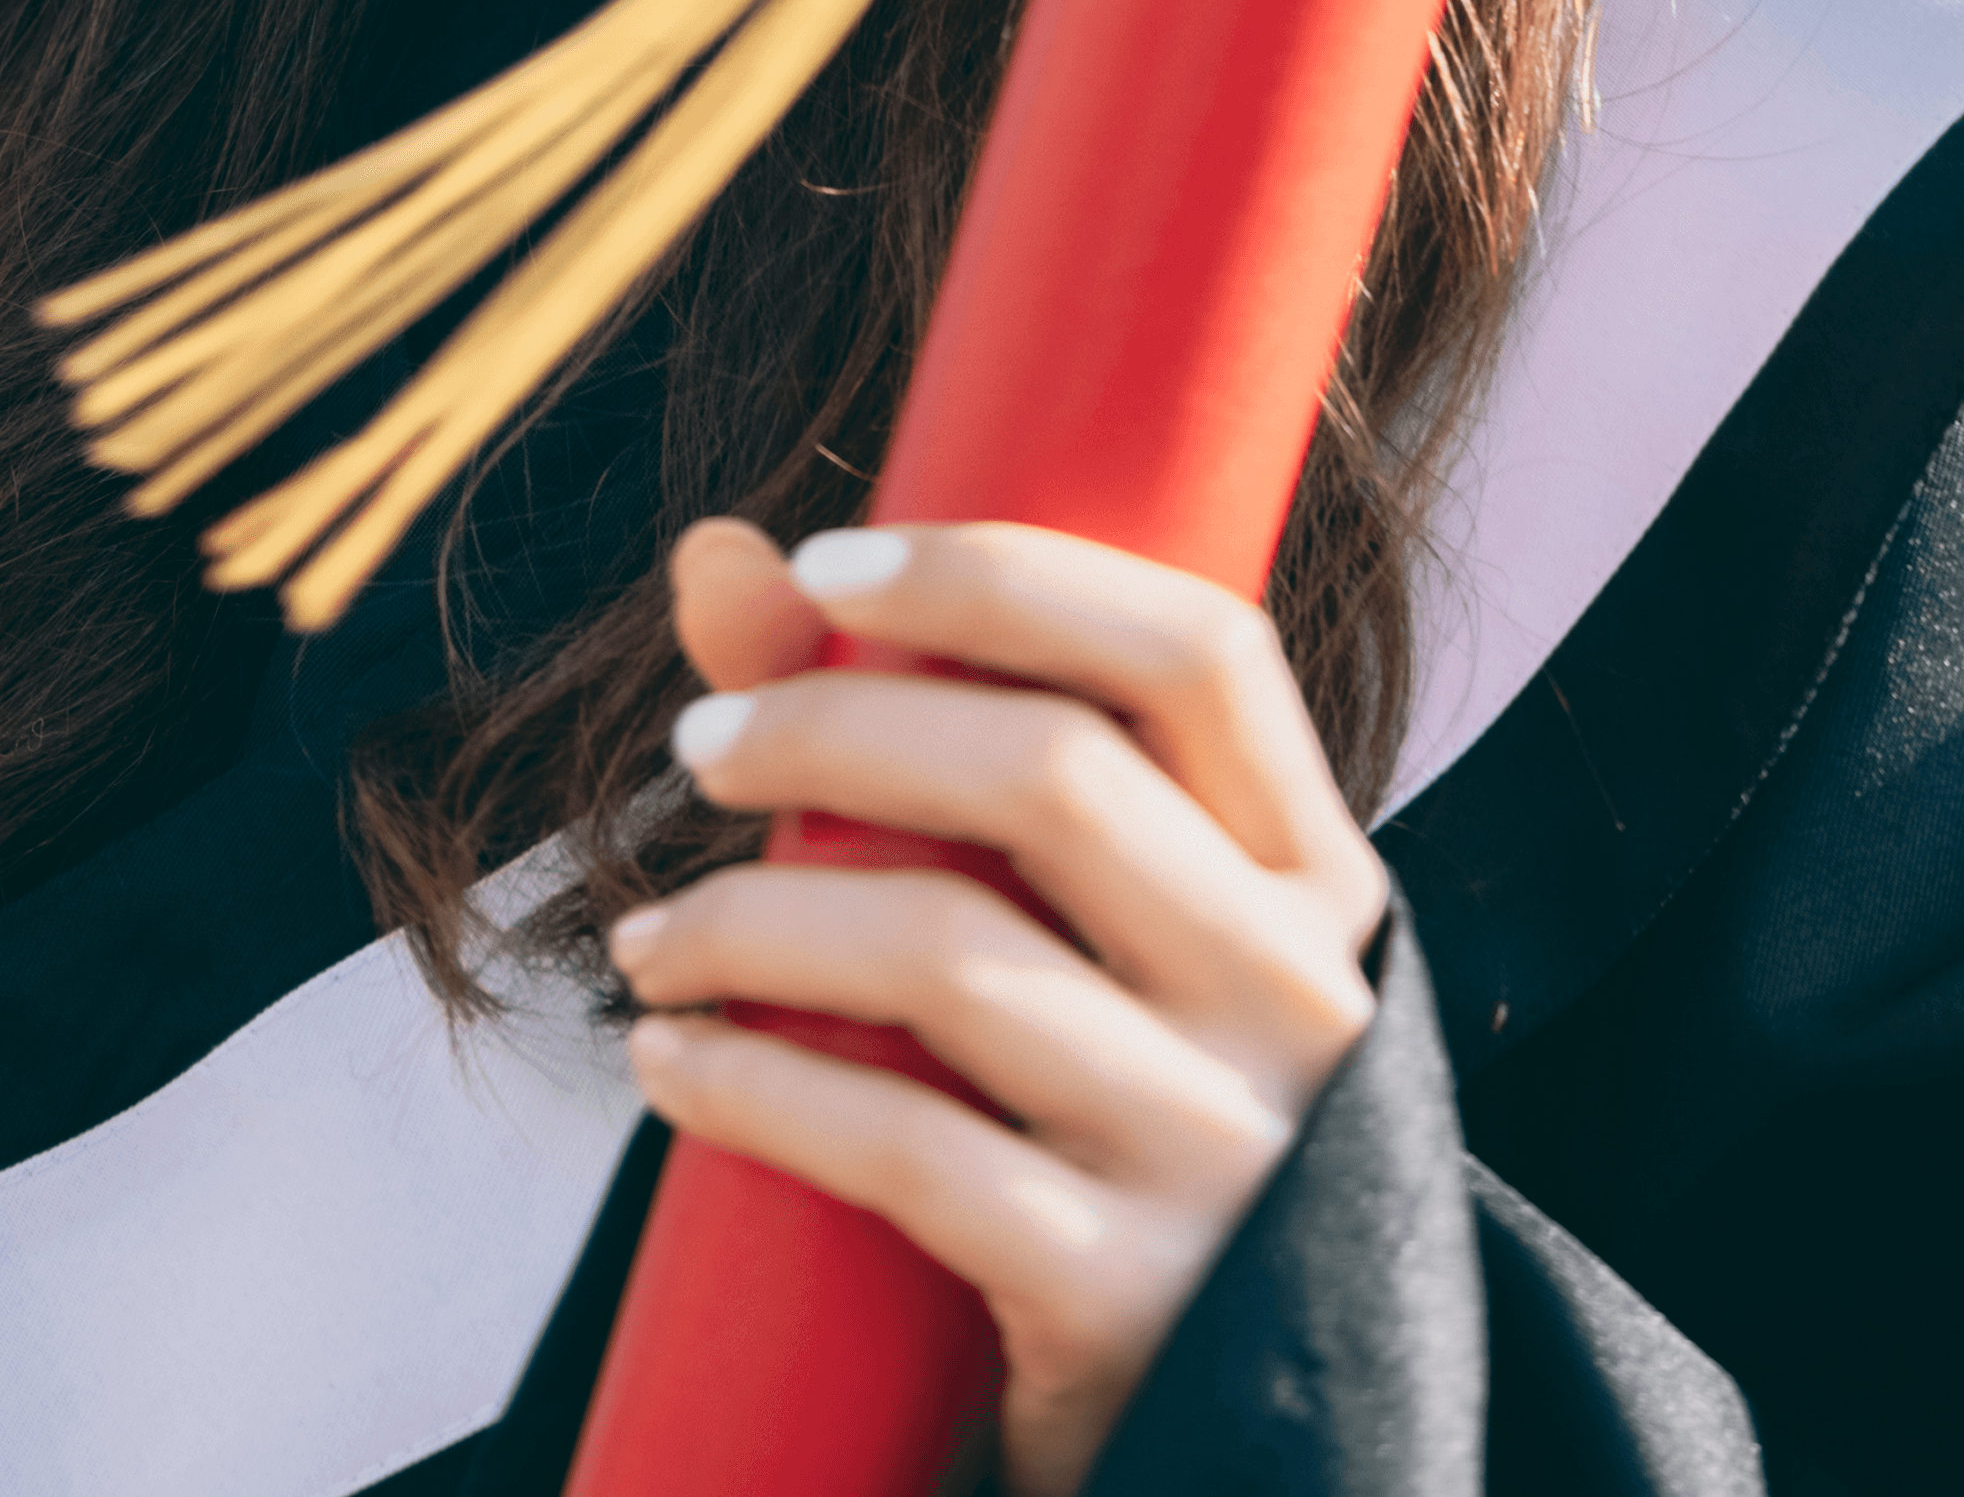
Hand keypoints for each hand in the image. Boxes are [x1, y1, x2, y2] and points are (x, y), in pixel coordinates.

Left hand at [609, 516, 1388, 1496]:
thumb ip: (909, 732)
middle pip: (1050, 775)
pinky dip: (751, 1088)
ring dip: (751, 920)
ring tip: (649, 938)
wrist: (1232, 1424)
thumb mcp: (1082, 930)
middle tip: (696, 748)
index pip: (1196, 649)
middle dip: (830, 731)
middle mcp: (1298, 994)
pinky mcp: (1125, 1299)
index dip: (1004, 576)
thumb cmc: (1114, 1109)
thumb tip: (713, 554)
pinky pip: (903, 1151)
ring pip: (951, 956)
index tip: (823, 566)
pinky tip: (671, 1063)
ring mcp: (1225, 1149)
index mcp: (1314, 874)